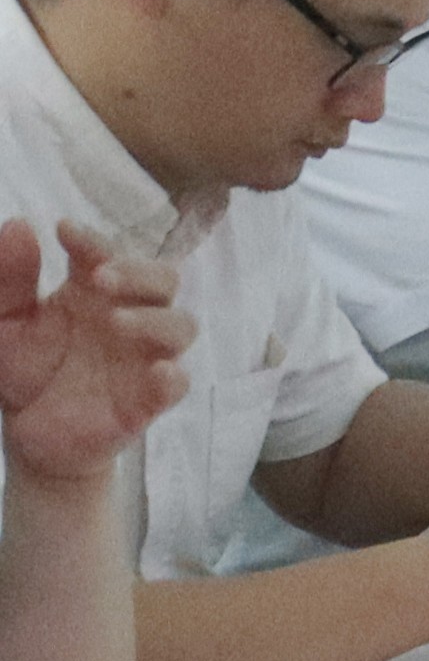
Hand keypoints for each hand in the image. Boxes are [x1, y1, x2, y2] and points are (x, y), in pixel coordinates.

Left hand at [0, 221, 188, 490]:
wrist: (30, 435)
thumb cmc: (26, 369)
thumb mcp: (5, 323)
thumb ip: (9, 280)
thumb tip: (19, 225)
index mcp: (95, 292)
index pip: (108, 253)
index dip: (93, 240)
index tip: (64, 230)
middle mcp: (130, 316)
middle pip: (163, 279)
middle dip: (138, 273)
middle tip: (101, 277)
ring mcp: (144, 357)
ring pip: (180, 326)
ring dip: (156, 319)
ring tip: (117, 322)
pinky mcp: (149, 400)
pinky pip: (177, 385)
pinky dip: (173, 377)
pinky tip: (157, 372)